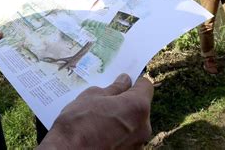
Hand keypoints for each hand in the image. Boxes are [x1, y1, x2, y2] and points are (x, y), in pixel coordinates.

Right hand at [39, 74, 153, 148]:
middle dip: (126, 103)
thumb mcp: (92, 97)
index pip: (145, 86)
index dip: (134, 81)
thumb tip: (124, 81)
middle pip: (140, 107)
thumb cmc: (78, 123)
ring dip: (122, 121)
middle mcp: (143, 127)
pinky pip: (127, 140)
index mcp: (137, 107)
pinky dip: (118, 136)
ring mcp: (138, 145)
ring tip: (100, 121)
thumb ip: (113, 88)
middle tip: (106, 101)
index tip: (123, 81)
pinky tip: (100, 135)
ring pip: (133, 125)